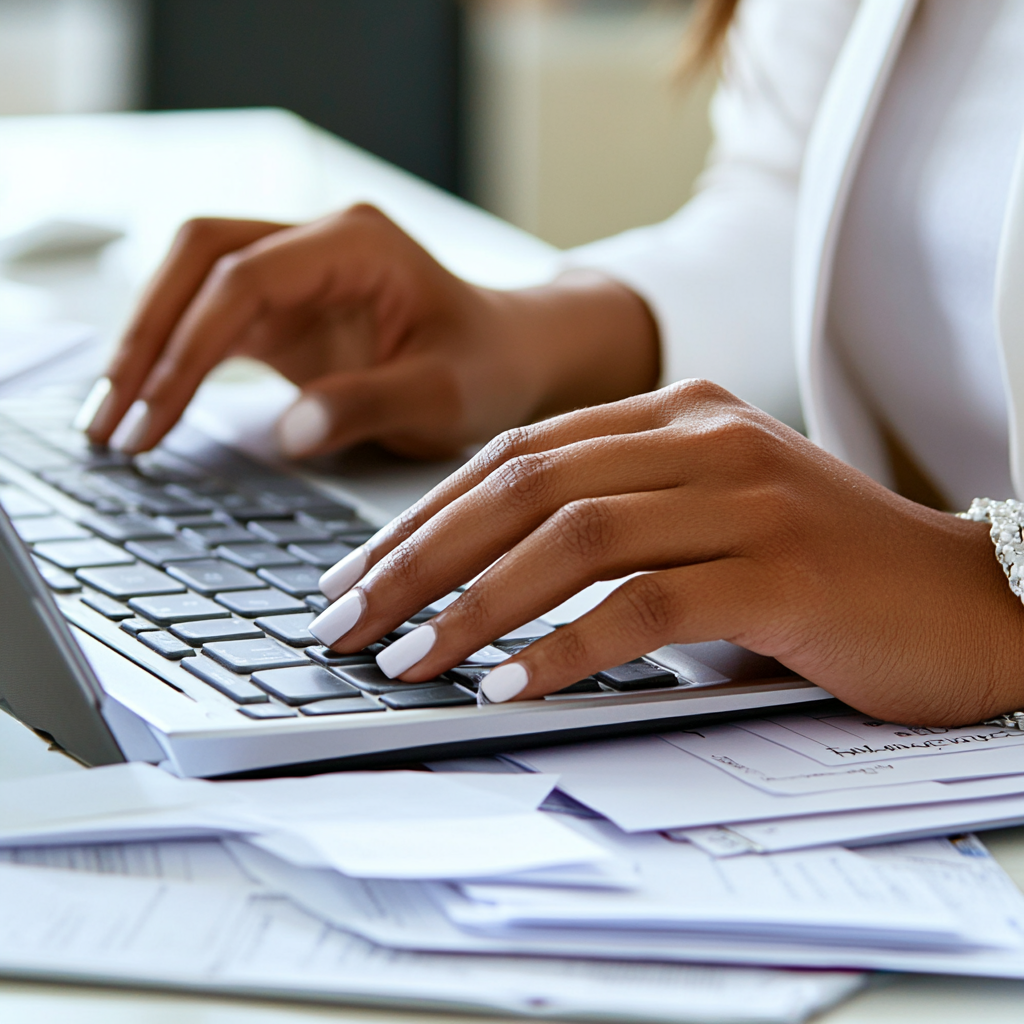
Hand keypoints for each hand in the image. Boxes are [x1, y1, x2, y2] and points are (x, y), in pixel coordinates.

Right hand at [79, 205, 657, 458]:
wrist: (510, 355)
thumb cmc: (488, 366)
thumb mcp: (445, 394)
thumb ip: (369, 404)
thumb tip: (286, 431)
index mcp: (358, 243)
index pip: (245, 278)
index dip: (189, 345)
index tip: (155, 412)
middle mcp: (319, 242)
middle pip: (198, 256)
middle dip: (146, 333)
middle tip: (111, 416)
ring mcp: (300, 270)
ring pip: (192, 281)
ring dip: (148, 344)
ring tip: (112, 420)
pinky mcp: (289, 307)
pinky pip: (213, 319)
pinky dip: (178, 361)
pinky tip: (151, 407)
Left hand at [308, 380, 1023, 725]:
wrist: (967, 596)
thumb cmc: (820, 568)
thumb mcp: (704, 518)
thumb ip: (613, 523)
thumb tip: (480, 582)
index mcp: (674, 414)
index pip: (516, 454)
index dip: (424, 515)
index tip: (359, 574)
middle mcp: (702, 437)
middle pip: (524, 486)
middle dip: (420, 557)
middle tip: (350, 620)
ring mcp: (745, 496)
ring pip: (573, 539)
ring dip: (473, 604)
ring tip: (407, 660)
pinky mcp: (780, 568)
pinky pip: (647, 603)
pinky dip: (567, 648)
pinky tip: (510, 685)